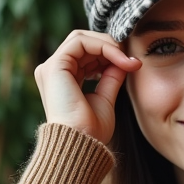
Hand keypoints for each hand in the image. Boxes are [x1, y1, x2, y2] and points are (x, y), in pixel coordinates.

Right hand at [34, 30, 140, 145]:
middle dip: (109, 47)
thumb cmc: (91, 131)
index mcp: (63, 79)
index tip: (131, 64)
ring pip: (81, 38)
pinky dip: (103, 46)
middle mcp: (54, 72)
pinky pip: (80, 42)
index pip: (86, 54)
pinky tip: (119, 59)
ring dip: (109, 45)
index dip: (109, 53)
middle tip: (131, 60)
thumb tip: (125, 60)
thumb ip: (111, 76)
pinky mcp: (54, 66)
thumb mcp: (105, 97)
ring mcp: (51, 68)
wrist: (81, 145)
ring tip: (127, 61)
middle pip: (83, 43)